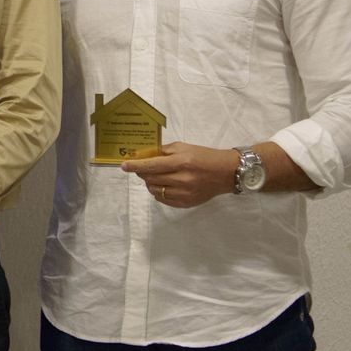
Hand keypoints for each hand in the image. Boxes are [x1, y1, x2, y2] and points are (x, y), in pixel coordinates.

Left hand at [121, 141, 237, 207]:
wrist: (226, 172)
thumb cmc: (204, 156)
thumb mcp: (184, 147)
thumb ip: (164, 151)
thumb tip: (145, 155)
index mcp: (181, 162)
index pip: (152, 165)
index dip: (136, 166)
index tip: (124, 166)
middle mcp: (182, 179)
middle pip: (151, 179)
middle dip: (143, 173)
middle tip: (143, 168)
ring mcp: (184, 193)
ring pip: (155, 190)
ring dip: (150, 183)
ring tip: (155, 177)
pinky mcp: (186, 203)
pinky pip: (163, 200)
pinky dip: (159, 192)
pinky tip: (164, 185)